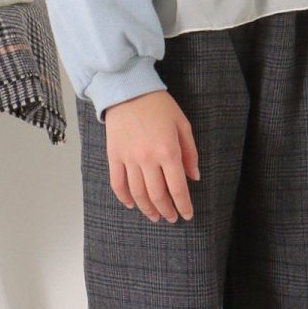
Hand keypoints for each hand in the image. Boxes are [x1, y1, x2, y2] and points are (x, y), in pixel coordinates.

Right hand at [103, 89, 199, 222]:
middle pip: (157, 195)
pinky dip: (124, 198)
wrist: (128, 90)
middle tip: (171, 218)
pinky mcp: (114, 156)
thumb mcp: (183, 125)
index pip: (178, 188)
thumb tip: (194, 177)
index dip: (183, 205)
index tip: (187, 215)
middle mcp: (148, 159)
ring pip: (138, 194)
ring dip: (148, 209)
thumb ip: (190, 153)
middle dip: (167, 210)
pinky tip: (132, 205)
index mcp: (168, 151)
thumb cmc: (159, 106)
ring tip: (155, 216)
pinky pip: (118, 184)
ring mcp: (129, 159)